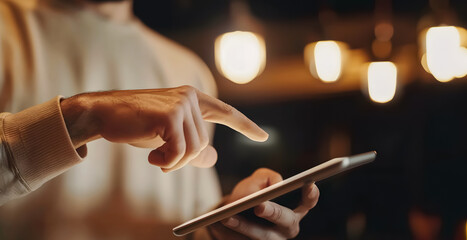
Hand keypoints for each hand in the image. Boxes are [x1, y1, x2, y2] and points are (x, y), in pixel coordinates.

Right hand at [60, 85, 267, 170]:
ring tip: (155, 157)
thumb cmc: (135, 124)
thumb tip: (213, 158)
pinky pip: (179, 152)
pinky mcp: (169, 116)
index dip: (245, 125)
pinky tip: (152, 158)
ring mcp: (180, 104)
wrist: (104, 114)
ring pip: (193, 149)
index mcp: (192, 98)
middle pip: (203, 143)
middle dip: (183, 159)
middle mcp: (190, 97)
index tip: (262, 136)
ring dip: (173, 162)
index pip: (225, 112)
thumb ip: (191, 146)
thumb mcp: (168, 137)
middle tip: (162, 160)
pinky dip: (167, 162)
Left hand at [208, 168, 319, 239]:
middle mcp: (287, 229)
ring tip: (227, 217)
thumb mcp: (259, 179)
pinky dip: (229, 235)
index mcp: (294, 210)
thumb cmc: (251, 192)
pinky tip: (217, 225)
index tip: (309, 184)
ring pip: (261, 237)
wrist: (233, 211)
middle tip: (259, 206)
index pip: (308, 203)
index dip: (311, 195)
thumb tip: (275, 186)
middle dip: (273, 213)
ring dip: (244, 228)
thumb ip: (268, 176)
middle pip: (284, 222)